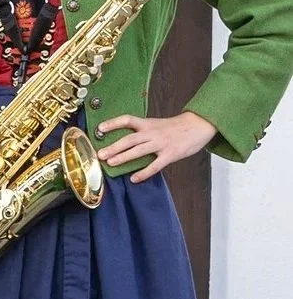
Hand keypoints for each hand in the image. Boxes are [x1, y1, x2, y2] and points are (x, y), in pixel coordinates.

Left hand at [97, 110, 214, 180]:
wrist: (199, 125)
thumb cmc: (175, 127)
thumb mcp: (157, 124)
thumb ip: (142, 132)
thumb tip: (122, 142)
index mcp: (148, 124)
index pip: (127, 120)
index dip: (113, 123)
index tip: (100, 128)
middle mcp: (152, 133)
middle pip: (130, 139)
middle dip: (114, 147)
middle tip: (100, 154)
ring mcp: (161, 143)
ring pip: (139, 151)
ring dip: (123, 157)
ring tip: (111, 163)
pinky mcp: (171, 154)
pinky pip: (155, 165)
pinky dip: (144, 173)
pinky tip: (134, 179)